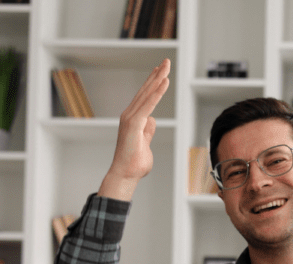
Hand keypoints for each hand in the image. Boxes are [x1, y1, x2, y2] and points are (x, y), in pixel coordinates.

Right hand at [99, 59, 170, 200]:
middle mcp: (130, 115)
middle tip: (166, 61)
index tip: (160, 71)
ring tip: (166, 66)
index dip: (153, 83)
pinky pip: (148, 105)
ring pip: (147, 94)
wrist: (126, 174)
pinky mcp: (133, 123)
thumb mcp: (145, 143)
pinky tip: (164, 82)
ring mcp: (130, 118)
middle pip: (146, 90)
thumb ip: (148, 130)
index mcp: (133, 119)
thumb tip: (152, 120)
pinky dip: (157, 93)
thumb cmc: (134, 162)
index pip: (145, 97)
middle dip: (157, 75)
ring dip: (158, 79)